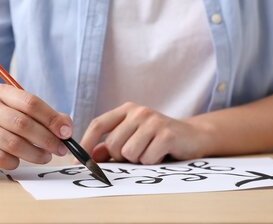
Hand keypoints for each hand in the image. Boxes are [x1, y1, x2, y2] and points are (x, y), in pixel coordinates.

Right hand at [0, 84, 72, 174]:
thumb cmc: (7, 125)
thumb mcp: (26, 114)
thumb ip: (49, 118)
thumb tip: (66, 130)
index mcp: (1, 91)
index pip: (30, 102)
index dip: (51, 118)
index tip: (66, 133)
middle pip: (22, 123)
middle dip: (46, 139)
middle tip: (60, 150)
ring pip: (11, 142)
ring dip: (34, 153)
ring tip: (45, 157)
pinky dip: (13, 162)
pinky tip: (18, 162)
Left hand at [80, 102, 211, 164]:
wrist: (194, 136)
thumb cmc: (158, 139)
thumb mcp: (133, 138)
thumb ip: (111, 147)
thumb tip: (90, 157)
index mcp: (127, 110)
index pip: (98, 124)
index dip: (86, 144)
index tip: (78, 162)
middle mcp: (139, 112)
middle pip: (112, 145)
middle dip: (121, 157)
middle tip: (138, 153)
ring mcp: (153, 121)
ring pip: (129, 154)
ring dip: (139, 160)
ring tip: (151, 152)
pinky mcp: (167, 134)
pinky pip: (147, 158)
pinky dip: (153, 162)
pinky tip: (162, 153)